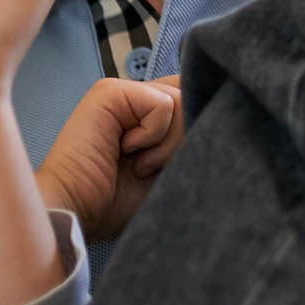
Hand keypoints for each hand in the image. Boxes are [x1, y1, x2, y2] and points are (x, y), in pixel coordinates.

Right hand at [33, 75, 185, 241]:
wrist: (78, 213)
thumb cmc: (120, 202)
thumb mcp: (172, 169)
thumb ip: (193, 137)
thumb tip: (225, 114)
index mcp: (150, 114)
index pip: (197, 96)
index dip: (201, 123)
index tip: (178, 159)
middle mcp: (137, 98)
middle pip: (195, 94)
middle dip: (185, 138)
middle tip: (151, 167)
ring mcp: (122, 92)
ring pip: (183, 99)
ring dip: (168, 142)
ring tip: (139, 164)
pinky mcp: (109, 92)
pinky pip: (163, 104)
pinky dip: (153, 136)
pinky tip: (125, 151)